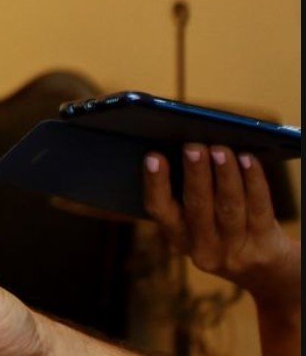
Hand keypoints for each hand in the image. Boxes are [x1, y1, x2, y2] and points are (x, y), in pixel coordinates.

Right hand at [143, 145, 299, 308]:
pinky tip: (248, 160)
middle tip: (193, 147)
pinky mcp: (265, 247)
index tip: (154, 156)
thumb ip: (187, 197)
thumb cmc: (226, 232)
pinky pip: (258, 208)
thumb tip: (185, 151)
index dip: (156, 184)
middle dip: (195, 174)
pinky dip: (253, 181)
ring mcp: (236, 251)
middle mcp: (205, 250)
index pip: (161, 211)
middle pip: (198, 207)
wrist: (268, 274)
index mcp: (179, 239)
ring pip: (229, 206)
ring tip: (220, 149)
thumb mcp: (201, 227)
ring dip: (224, 174)